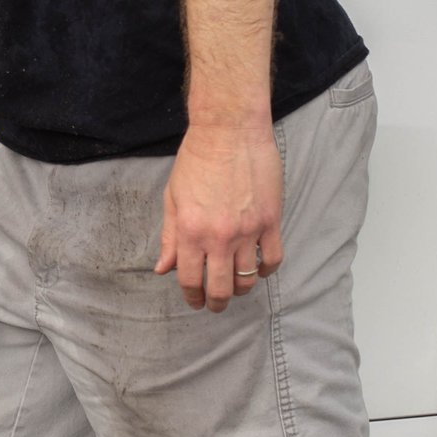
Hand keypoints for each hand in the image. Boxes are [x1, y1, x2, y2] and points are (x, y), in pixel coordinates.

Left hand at [154, 118, 281, 310]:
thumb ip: (170, 238)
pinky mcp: (271, 221)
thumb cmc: (196, 161)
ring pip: (248, 278)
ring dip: (240, 288)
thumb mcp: (173, 199)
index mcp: (191, 231)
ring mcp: (248, 231)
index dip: (191, 296)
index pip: (190, 279)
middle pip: (221, 287)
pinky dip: (266, 271)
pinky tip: (258, 270)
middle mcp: (219, 236)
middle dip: (216, 302)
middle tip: (215, 305)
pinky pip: (272, 259)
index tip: (194, 301)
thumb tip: (163, 269)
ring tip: (235, 287)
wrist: (229, 132)